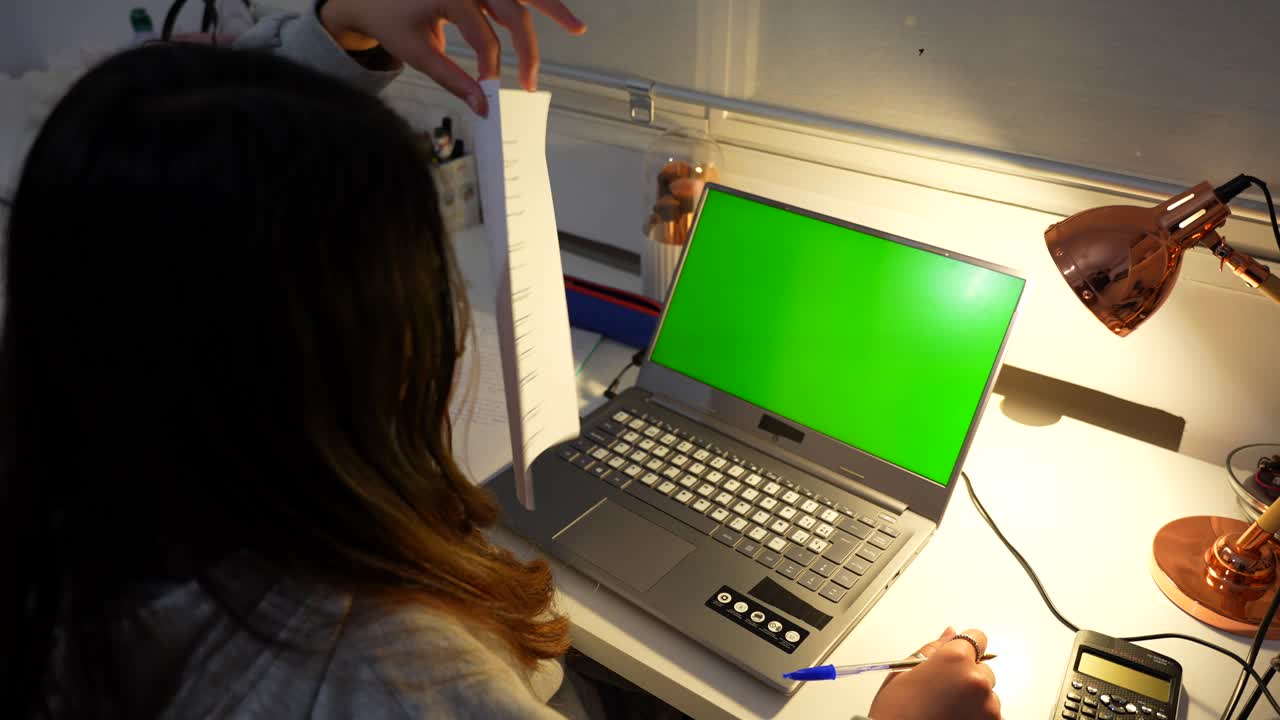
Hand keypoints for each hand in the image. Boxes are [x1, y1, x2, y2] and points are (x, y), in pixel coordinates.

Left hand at [319, 0, 586, 114]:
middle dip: (528, 49)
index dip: (490, 68)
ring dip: (553, 7)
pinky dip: (532, 3)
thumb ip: (452, 79)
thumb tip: (482, 108)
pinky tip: (556, 13)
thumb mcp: (415, 52)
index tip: (487, 92)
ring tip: (578, 28)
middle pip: (514, 12)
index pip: (484, 38)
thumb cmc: (389, 18)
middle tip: (532, 83)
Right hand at [867, 627, 1000, 719]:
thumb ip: (932, 649)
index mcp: (955, 660)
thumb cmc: (896, 713)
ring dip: (972, 698)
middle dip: (965, 676)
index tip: (953, 657)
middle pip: (982, 668)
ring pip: (987, 693)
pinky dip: (975, 715)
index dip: (962, 647)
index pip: (977, 638)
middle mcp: (977, 681)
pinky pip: (988, 713)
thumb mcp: (904, 671)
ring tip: (944, 709)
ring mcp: (988, 707)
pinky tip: (952, 718)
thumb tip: (950, 634)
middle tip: (940, 691)